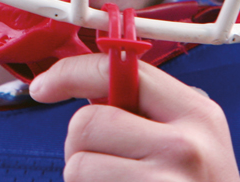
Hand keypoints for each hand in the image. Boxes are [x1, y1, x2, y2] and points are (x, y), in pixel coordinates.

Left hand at [29, 53, 239, 181]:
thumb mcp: (193, 139)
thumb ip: (145, 109)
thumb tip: (81, 85)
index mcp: (196, 113)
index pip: (119, 70)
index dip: (70, 73)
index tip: (43, 86)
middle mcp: (185, 146)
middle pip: (87, 123)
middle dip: (80, 144)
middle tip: (104, 162)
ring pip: (77, 167)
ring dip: (85, 180)